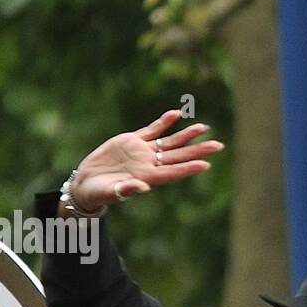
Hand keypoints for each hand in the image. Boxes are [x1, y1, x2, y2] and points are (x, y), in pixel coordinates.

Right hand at [67, 109, 224, 211]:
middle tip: (219, 145)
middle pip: (179, 156)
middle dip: (198, 150)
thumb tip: (143, 188)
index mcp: (147, 178)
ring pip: (170, 142)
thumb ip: (126, 190)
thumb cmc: (98, 193)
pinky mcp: (133, 140)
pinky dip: (164, 122)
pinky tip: (176, 114)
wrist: (87, 182)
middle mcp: (150, 164)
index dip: (189, 168)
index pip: (173, 172)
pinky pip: (152, 130)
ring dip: (187, 135)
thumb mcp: (110, 192)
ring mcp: (143, 151)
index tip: (206, 164)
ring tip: (204, 127)